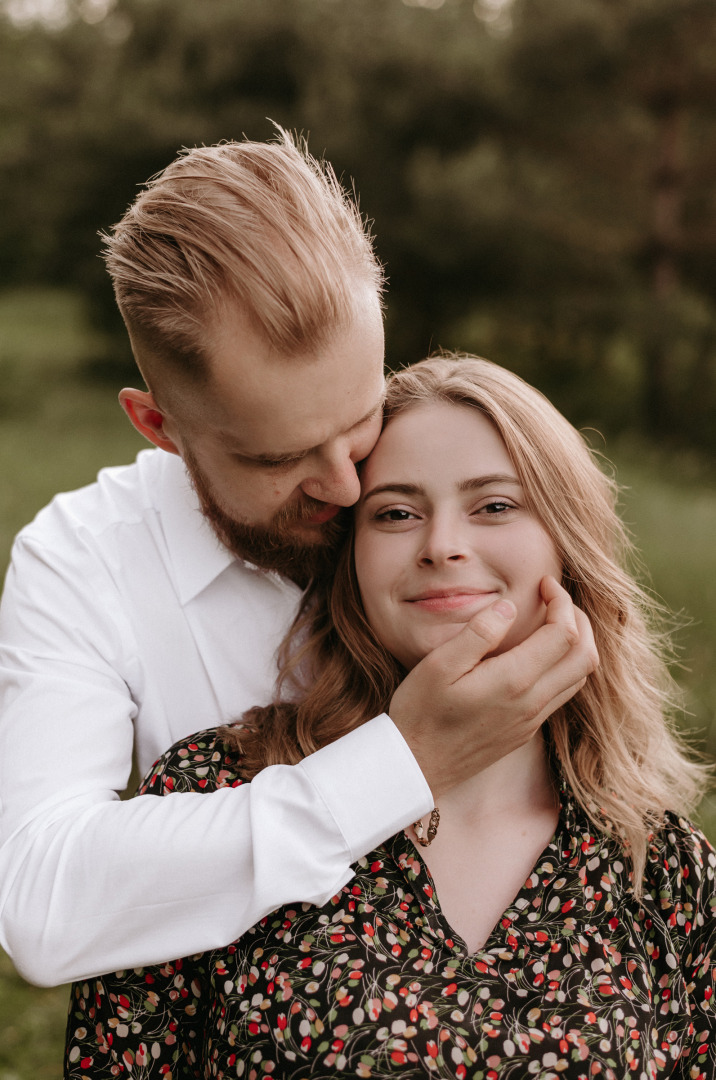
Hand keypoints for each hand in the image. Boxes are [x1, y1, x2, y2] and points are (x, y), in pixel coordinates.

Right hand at [388, 576, 597, 799]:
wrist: (415, 766)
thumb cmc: (420, 713)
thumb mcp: (438, 665)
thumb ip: (479, 633)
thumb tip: (510, 608)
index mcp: (514, 681)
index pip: (564, 633)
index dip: (561, 601)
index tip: (544, 583)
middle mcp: (532, 703)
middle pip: (585, 656)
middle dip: (579, 620)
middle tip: (556, 598)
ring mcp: (532, 720)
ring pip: (579, 678)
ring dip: (577, 644)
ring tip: (553, 621)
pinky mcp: (526, 731)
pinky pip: (562, 694)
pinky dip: (565, 666)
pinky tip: (539, 654)